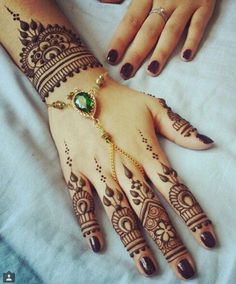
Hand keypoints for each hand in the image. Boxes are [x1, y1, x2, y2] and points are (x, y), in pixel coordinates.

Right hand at [47, 69, 215, 278]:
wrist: (77, 89)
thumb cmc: (118, 99)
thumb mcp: (153, 106)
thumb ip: (180, 128)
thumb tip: (209, 143)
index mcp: (145, 151)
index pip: (175, 189)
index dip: (193, 216)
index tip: (208, 240)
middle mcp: (123, 165)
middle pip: (149, 209)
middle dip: (169, 241)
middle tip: (184, 271)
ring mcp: (97, 170)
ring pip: (119, 211)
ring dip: (134, 240)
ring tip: (148, 267)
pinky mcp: (75, 170)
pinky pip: (81, 201)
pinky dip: (88, 223)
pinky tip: (97, 244)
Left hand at [106, 0, 215, 78]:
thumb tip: (100, 0)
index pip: (131, 21)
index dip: (120, 40)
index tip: (111, 58)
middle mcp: (165, 0)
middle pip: (148, 30)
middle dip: (137, 53)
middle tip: (127, 72)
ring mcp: (186, 3)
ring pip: (171, 31)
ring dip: (162, 52)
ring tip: (152, 71)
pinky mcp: (205, 5)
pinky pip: (198, 25)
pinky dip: (193, 40)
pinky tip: (186, 57)